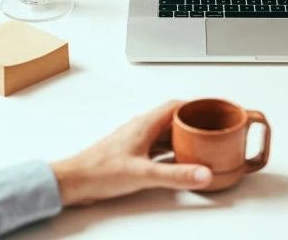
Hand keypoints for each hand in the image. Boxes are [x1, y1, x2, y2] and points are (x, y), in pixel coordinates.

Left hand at [50, 100, 212, 206]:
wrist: (75, 180)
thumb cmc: (99, 171)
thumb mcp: (144, 174)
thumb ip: (175, 175)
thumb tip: (202, 173)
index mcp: (144, 125)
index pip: (175, 106)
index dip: (195, 106)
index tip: (211, 109)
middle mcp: (141, 129)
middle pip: (172, 119)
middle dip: (192, 122)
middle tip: (210, 129)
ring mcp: (136, 141)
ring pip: (165, 133)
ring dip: (182, 137)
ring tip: (199, 144)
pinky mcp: (132, 154)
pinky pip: (157, 147)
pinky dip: (171, 151)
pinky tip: (177, 161)